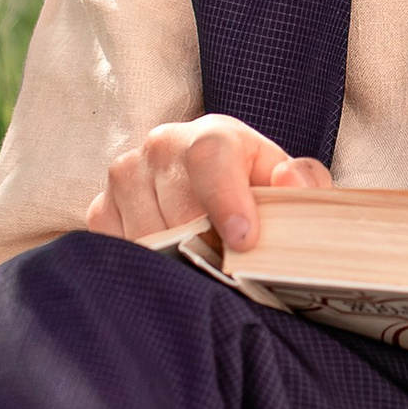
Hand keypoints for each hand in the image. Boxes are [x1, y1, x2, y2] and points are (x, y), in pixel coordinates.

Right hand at [84, 116, 331, 252]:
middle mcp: (162, 147)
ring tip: (203, 272)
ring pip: (144, 232)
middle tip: (230, 273)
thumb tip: (289, 179)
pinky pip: (116, 247)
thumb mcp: (291, 187)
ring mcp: (126, 176)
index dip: (226, 199)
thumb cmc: (256, 195)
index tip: (245, 240)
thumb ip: (305, 182)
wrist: (215, 200)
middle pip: (176, 205)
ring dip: (176, 260)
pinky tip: (170, 267)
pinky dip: (145, 265)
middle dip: (206, 246)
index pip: (210, 157)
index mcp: (213, 135)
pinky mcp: (102, 208)